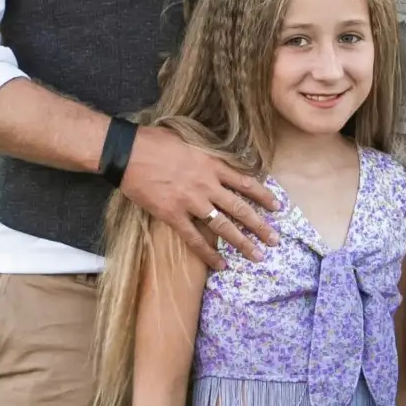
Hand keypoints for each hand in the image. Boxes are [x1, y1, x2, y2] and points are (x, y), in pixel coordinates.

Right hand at [121, 125, 277, 270]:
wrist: (128, 153)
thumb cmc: (155, 142)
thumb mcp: (189, 140)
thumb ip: (205, 153)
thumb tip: (216, 159)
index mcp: (211, 164)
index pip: (245, 182)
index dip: (263, 195)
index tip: (277, 206)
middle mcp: (207, 185)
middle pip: (240, 208)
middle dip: (260, 225)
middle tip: (275, 240)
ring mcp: (191, 202)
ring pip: (223, 226)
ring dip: (242, 242)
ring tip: (257, 256)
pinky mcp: (173, 216)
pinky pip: (195, 239)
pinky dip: (209, 254)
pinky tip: (220, 265)